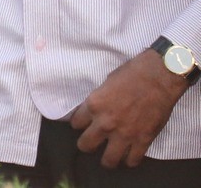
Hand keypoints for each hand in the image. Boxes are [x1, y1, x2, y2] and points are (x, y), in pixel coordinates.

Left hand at [70, 49, 187, 166]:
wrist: (158, 78)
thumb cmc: (131, 74)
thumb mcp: (105, 84)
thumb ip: (98, 100)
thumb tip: (95, 110)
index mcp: (93, 105)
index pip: (76, 123)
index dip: (79, 124)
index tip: (83, 125)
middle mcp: (105, 123)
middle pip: (86, 145)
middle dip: (86, 145)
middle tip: (92, 143)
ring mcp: (125, 134)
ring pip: (108, 160)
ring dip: (107, 159)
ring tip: (109, 156)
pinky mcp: (143, 140)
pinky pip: (132, 160)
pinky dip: (129, 160)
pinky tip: (128, 156)